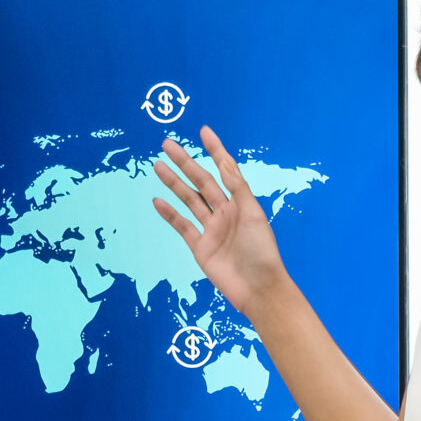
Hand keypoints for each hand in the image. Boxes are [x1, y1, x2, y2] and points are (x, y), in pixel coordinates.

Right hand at [150, 126, 291, 320]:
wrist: (258, 289)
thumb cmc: (262, 252)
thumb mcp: (253, 215)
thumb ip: (238, 189)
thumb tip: (226, 162)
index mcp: (240, 203)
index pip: (225, 170)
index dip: (215, 150)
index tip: (204, 131)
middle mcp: (225, 213)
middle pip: (201, 181)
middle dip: (184, 162)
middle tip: (167, 144)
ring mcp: (211, 230)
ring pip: (189, 200)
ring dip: (173, 183)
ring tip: (158, 165)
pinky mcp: (200, 248)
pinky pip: (182, 226)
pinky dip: (169, 214)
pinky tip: (157, 201)